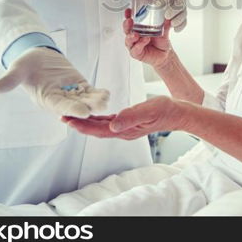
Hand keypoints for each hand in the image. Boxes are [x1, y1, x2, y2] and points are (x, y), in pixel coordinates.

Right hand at [0, 47, 109, 117]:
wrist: (36, 58)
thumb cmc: (25, 65)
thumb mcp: (17, 69)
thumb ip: (10, 79)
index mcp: (45, 98)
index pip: (59, 105)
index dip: (71, 108)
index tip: (83, 112)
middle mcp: (59, 99)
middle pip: (76, 105)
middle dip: (88, 106)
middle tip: (100, 107)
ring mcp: (71, 93)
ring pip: (85, 100)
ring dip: (95, 101)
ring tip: (106, 99)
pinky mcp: (79, 86)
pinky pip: (89, 92)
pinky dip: (97, 93)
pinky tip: (106, 93)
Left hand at [62, 96, 185, 139]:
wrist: (178, 113)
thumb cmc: (166, 110)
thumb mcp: (148, 110)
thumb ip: (131, 117)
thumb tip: (113, 124)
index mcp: (126, 130)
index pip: (99, 130)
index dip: (83, 126)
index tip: (68, 120)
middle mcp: (123, 131)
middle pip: (96, 130)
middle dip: (79, 124)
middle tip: (63, 116)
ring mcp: (126, 128)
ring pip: (101, 127)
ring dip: (86, 123)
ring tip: (73, 116)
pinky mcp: (128, 123)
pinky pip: (108, 123)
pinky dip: (97, 119)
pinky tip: (93, 115)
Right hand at [123, 9, 172, 67]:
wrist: (165, 54)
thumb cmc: (161, 42)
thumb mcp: (164, 31)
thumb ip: (165, 25)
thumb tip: (168, 18)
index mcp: (139, 28)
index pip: (131, 20)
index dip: (128, 15)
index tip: (129, 11)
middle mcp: (135, 36)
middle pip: (127, 29)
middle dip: (126, 25)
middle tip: (129, 21)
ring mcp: (134, 45)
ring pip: (128, 40)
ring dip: (131, 36)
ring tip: (136, 34)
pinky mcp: (136, 53)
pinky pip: (135, 49)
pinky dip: (139, 45)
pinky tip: (144, 40)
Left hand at [127, 0, 186, 32]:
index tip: (157, 4)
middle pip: (179, 2)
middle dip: (173, 9)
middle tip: (166, 15)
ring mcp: (182, 7)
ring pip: (183, 12)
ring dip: (178, 18)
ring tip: (171, 24)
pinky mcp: (183, 15)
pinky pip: (185, 21)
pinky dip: (181, 25)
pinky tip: (176, 30)